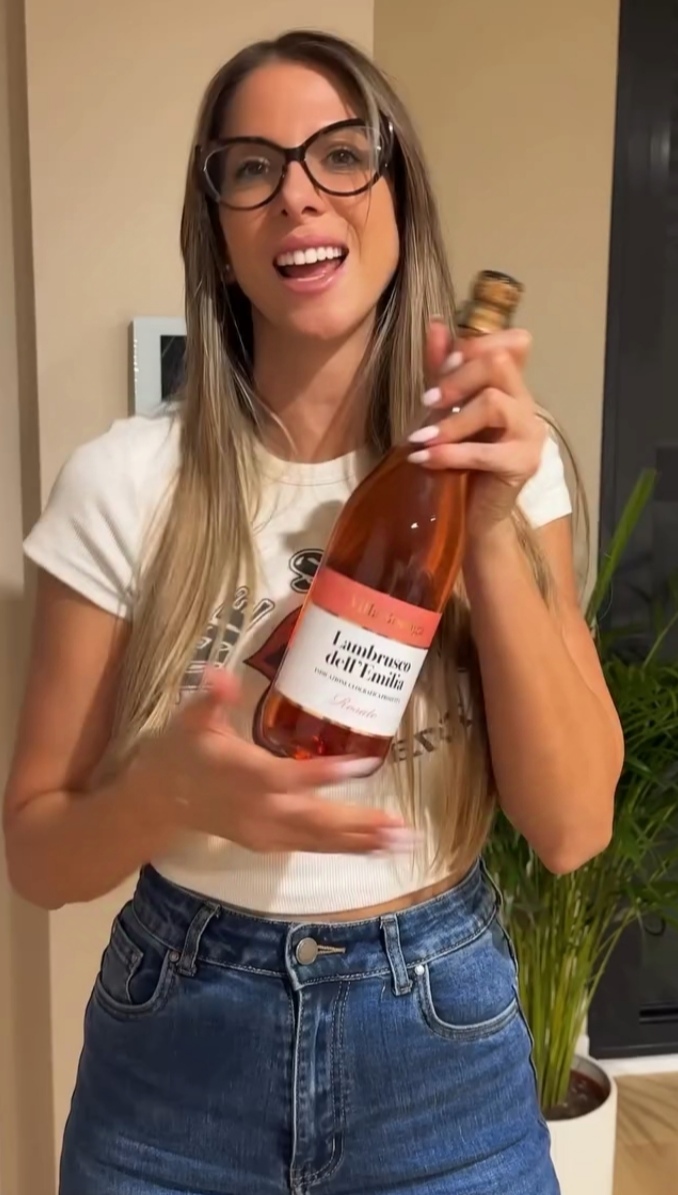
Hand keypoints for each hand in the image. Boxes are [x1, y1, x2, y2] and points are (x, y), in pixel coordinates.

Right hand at [136, 668, 406, 854]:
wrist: (158, 802)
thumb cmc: (180, 752)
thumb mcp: (190, 719)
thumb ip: (210, 698)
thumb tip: (220, 674)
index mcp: (245, 775)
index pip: (288, 776)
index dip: (323, 774)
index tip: (361, 765)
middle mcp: (260, 810)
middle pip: (315, 819)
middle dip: (360, 823)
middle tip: (401, 825)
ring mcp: (266, 832)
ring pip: (319, 840)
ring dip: (363, 841)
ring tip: (403, 840)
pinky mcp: (270, 844)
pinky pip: (313, 848)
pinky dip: (347, 849)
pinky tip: (378, 847)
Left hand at [407, 321, 545, 543]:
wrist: (473, 515)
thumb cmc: (461, 462)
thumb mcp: (447, 411)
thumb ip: (442, 370)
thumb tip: (435, 323)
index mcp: (513, 387)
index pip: (514, 342)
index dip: (475, 345)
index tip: (442, 366)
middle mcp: (527, 404)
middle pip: (499, 364)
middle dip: (457, 378)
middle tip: (427, 402)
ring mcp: (530, 434)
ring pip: (493, 403)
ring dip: (451, 420)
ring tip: (421, 438)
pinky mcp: (524, 464)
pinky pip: (486, 452)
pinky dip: (450, 453)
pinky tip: (424, 459)